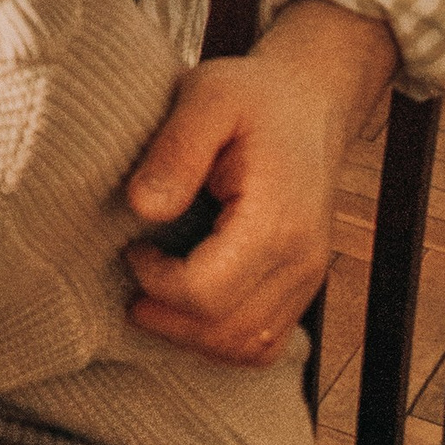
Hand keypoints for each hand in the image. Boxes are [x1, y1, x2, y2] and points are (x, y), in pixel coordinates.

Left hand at [122, 0, 397, 363]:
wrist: (311, 99)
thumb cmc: (253, 96)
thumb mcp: (207, 96)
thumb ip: (175, 151)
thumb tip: (142, 208)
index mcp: (277, 221)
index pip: (207, 294)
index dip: (156, 282)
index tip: (134, 245)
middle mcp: (302, 261)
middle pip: (226, 331)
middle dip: (165, 315)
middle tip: (133, 271)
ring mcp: (308, 278)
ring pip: (247, 348)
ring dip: (190, 334)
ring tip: (154, 292)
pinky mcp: (303, 285)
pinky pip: (264, 342)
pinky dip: (221, 338)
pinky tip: (189, 304)